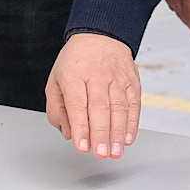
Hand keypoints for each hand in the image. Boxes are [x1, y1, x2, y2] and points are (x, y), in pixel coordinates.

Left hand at [45, 32, 139, 159]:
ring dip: (117, 133)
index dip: (81, 127)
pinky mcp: (132, 81)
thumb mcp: (55, 80)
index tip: (82, 146)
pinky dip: (131, 123)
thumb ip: (57, 108)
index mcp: (74, 74)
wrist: (101, 35)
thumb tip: (68, 133)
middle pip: (100, 108)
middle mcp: (97, 75)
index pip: (78, 104)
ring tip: (114, 152)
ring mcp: (117, 77)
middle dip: (101, 134)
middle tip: (100, 154)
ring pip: (119, 108)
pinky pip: (134, 104)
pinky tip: (127, 138)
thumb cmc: (75, 62)